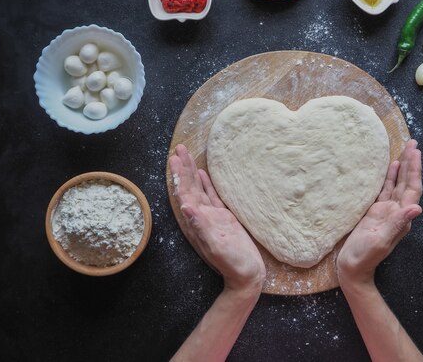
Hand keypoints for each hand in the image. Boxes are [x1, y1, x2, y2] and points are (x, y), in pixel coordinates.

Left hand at [169, 144, 265, 292]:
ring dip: (192, 173)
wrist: (247, 274)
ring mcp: (212, 216)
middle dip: (183, 168)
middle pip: (190, 188)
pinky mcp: (223, 218)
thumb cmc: (234, 263)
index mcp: (198, 222)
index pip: (185, 195)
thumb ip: (201, 226)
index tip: (175, 160)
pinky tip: (202, 173)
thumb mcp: (217, 245)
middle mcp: (202, 217)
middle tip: (179, 149)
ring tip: (186, 155)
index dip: (179, 177)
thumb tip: (186, 207)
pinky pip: (212, 196)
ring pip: (199, 189)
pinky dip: (206, 184)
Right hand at [337, 140, 422, 286]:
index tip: (415, 152)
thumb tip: (416, 209)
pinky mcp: (376, 212)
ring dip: (402, 167)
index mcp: (401, 217)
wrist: (352, 268)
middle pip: (407, 183)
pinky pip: (385, 190)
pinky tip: (391, 166)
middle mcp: (397, 212)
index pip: (412, 189)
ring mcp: (387, 211)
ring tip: (405, 149)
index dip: (415, 170)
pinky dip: (390, 177)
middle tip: (413, 143)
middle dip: (411, 163)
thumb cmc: (365, 256)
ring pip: (398, 184)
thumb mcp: (381, 240)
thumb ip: (397, 223)